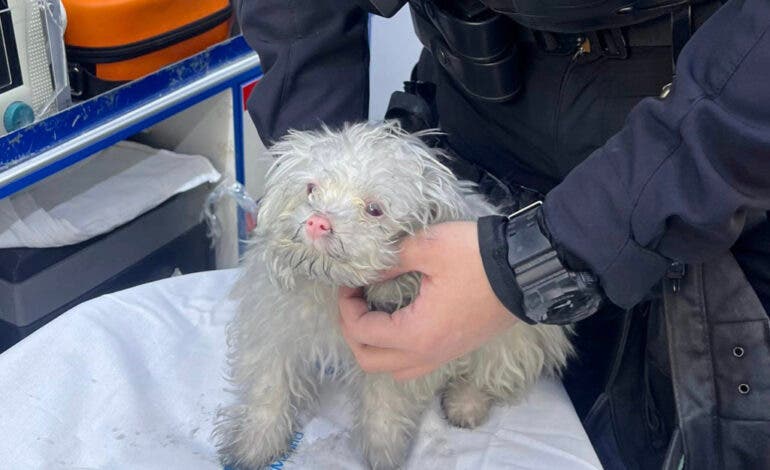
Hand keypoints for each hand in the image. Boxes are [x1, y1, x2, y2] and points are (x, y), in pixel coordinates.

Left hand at [338, 221, 517, 380]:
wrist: (524, 272)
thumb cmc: (476, 259)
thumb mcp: (427, 248)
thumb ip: (390, 261)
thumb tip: (366, 270)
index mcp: (415, 334)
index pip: (361, 332)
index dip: (346, 307)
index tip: (349, 282)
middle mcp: (427, 354)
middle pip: (370, 361)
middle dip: (353, 332)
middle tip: (354, 301)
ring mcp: (443, 356)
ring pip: (393, 369)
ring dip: (374, 346)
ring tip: (372, 314)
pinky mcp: (455, 350)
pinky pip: (414, 364)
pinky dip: (397, 351)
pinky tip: (398, 322)